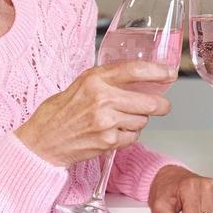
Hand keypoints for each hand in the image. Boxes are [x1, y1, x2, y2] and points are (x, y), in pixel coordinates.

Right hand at [16, 60, 171, 167]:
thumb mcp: (80, 85)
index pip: (135, 70)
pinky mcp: (108, 141)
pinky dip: (128, 136)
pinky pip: (133, 137)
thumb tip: (140, 79)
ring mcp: (106, 122)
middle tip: (162, 105)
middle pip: (149, 102)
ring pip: (143, 121)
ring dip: (138, 121)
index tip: (170, 74)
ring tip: (120, 120)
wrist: (43, 142)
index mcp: (95, 80)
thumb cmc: (59, 113)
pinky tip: (113, 132)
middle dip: (160, 105)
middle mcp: (102, 99)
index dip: (157, 72)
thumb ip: (107, 80)